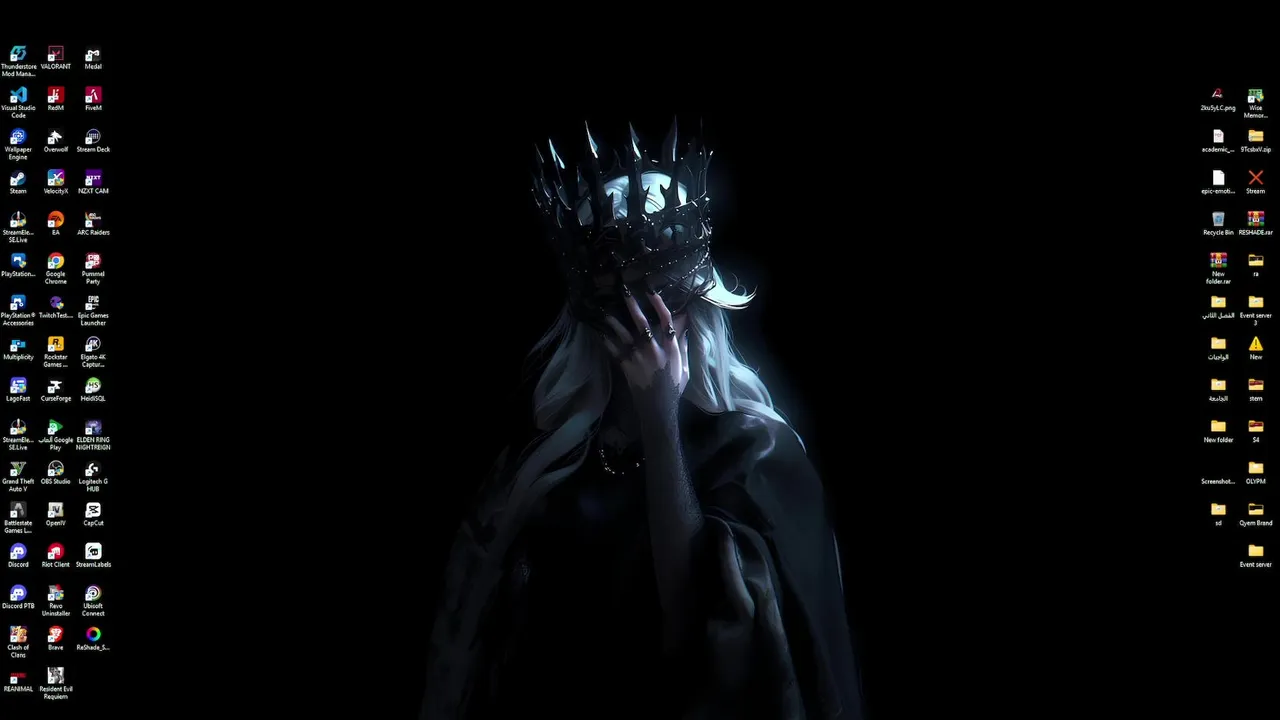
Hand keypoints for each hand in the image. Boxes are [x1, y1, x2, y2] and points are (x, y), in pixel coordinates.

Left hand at [599, 288, 689, 405]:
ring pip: (624, 335)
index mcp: (671, 348)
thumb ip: (681, 344)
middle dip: (633, 305)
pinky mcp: (626, 366)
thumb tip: (683, 324)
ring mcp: (638, 358)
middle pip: (642, 323)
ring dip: (614, 322)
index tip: (650, 290)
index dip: (658, 304)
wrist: (659, 408)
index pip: (666, 321)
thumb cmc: (673, 386)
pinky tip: (599, 332)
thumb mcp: (684, 365)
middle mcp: (654, 350)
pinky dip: (606, 341)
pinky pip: (614, 351)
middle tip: (624, 290)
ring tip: (605, 311)